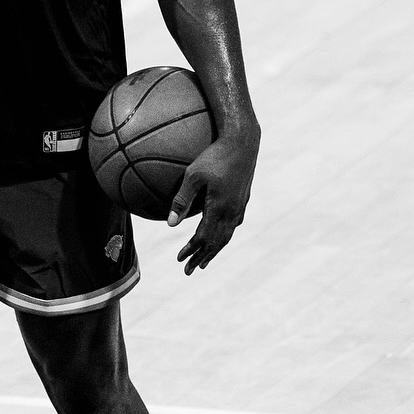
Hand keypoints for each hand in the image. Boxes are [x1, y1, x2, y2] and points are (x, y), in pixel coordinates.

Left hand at [168, 133, 257, 274]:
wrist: (243, 142)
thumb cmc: (214, 155)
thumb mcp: (193, 175)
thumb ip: (181, 199)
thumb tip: (170, 224)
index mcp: (219, 208)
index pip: (203, 238)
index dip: (191, 250)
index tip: (180, 261)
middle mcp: (232, 212)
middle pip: (217, 242)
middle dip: (202, 257)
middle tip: (190, 271)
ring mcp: (239, 206)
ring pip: (227, 235)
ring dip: (215, 250)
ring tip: (205, 261)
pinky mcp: (243, 199)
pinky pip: (233, 225)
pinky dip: (224, 236)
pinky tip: (222, 235)